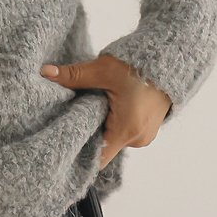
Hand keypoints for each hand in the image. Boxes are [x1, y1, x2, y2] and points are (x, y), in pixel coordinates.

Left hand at [40, 49, 171, 166]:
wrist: (170, 58)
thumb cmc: (140, 64)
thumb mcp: (103, 70)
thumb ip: (74, 76)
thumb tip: (45, 73)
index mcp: (127, 129)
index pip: (97, 158)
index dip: (77, 152)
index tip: (62, 142)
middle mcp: (138, 139)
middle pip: (102, 147)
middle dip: (86, 132)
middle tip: (72, 116)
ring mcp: (144, 136)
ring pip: (112, 139)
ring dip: (100, 126)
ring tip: (90, 108)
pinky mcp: (146, 128)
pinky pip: (123, 132)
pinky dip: (112, 123)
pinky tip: (105, 107)